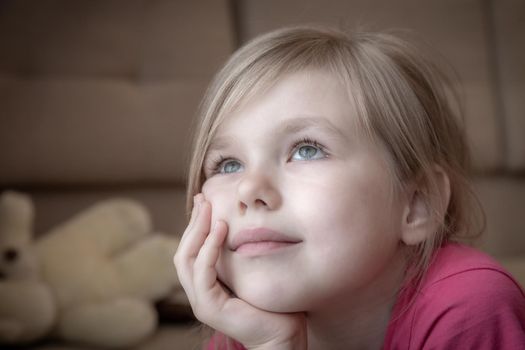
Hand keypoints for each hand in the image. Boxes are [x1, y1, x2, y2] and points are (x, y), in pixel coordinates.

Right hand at [174, 194, 306, 349]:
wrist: (283, 336)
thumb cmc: (274, 304)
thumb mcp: (254, 270)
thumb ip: (243, 253)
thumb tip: (246, 225)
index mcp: (207, 283)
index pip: (192, 249)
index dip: (196, 224)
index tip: (205, 200)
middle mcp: (199, 292)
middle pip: (184, 250)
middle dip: (193, 222)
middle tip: (203, 198)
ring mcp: (201, 301)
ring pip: (186, 259)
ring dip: (197, 231)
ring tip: (209, 209)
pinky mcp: (209, 307)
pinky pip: (202, 273)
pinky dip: (209, 249)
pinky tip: (220, 230)